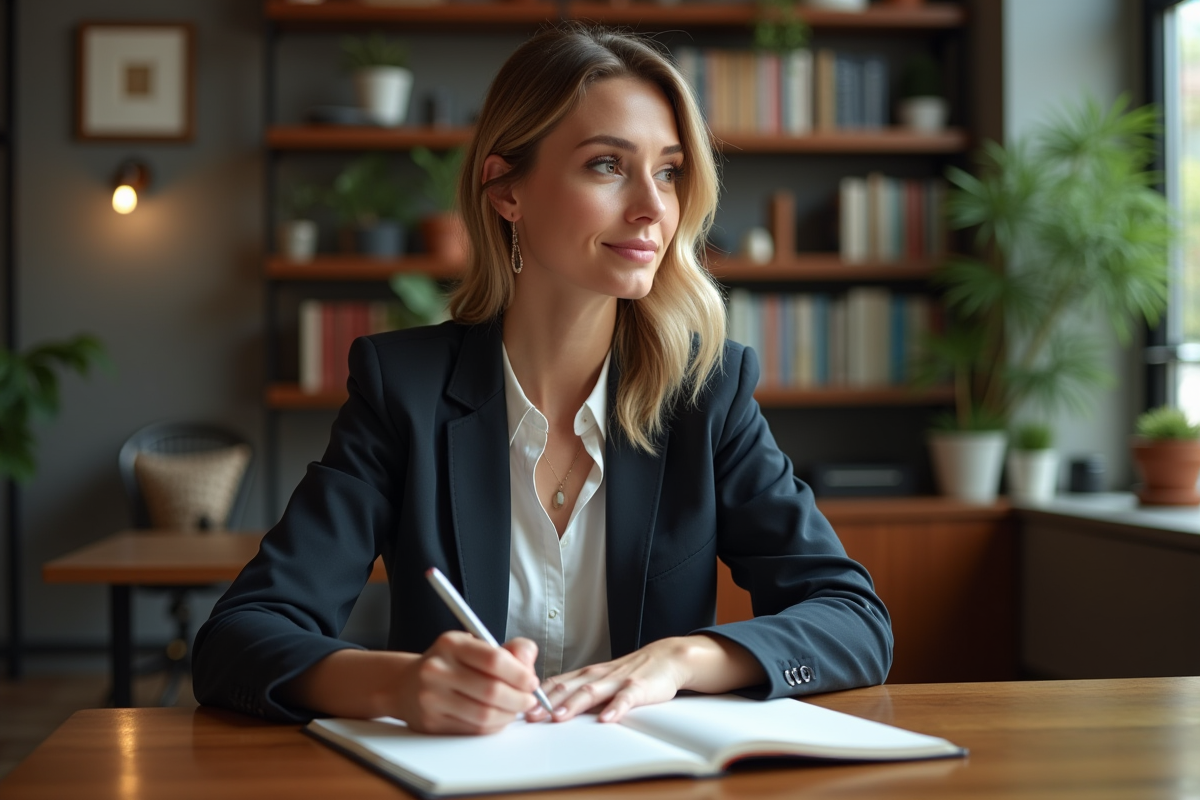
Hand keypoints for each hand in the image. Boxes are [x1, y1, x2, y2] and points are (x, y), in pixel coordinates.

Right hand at [396, 632, 540, 734]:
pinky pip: (473, 730)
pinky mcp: (430, 723)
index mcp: (451, 644)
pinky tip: (499, 718)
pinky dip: (494, 726)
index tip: (531, 681)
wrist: (405, 685)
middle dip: (519, 699)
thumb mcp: (474, 646)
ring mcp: (431, 698)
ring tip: (516, 709)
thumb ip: (508, 650)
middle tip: (529, 699)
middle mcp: (437, 669)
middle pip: (491, 691)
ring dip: (509, 715)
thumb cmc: (449, 664)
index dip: (520, 674)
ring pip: (484, 715)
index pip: (494, 659)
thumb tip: (528, 661)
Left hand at [526, 637, 691, 724]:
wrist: (665, 658)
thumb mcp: (600, 680)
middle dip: (547, 702)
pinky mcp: (638, 688)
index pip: (556, 682)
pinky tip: (607, 719)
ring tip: (559, 717)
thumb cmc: (630, 672)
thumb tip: (549, 711)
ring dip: (573, 704)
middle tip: (529, 715)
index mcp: (586, 675)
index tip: (519, 706)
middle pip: (568, 687)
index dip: (537, 695)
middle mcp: (597, 675)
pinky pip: (625, 698)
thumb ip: (579, 693)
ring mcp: (617, 681)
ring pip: (591, 691)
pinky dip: (615, 708)